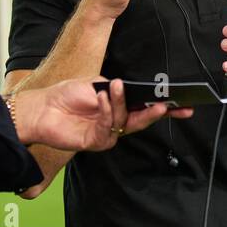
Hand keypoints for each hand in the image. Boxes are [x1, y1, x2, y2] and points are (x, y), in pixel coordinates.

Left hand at [13, 77, 192, 152]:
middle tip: (169, 105)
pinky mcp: (95, 141)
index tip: (185, 104)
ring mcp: (107, 133)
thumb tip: (130, 88)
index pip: (147, 108)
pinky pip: (107, 126)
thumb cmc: (66, 95)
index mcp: (119, 107)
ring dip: (122, 103)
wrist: (41, 108)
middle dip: (159, 113)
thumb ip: (115, 89)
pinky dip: (106, 109)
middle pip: (143, 120)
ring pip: (126, 122)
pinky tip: (102, 97)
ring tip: (118, 87)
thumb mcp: (96, 84)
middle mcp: (116, 122)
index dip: (167, 107)